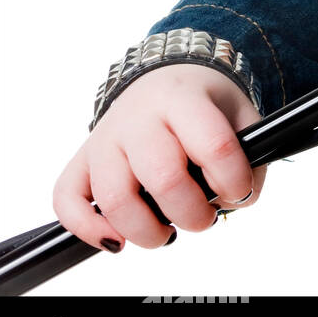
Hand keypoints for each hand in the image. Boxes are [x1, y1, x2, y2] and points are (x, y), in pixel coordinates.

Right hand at [53, 67, 265, 252]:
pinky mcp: (80, 160)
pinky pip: (67, 200)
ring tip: (167, 232)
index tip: (240, 192)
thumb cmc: (203, 103)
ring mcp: (104, 138)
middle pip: (163, 177)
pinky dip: (88, 230)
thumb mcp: (238, 114)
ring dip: (146, 231)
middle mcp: (139, 117)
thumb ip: (249, 156)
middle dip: (192, 213)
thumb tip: (240, 199)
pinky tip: (118, 240)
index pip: (213, 145)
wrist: (164, 77)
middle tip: (203, 218)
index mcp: (184, 99)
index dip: (233, 180)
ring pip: (114, 198)